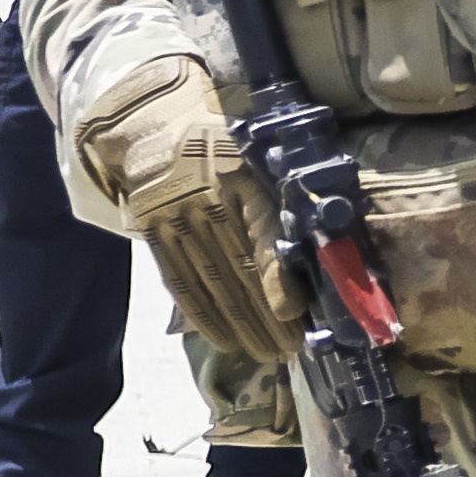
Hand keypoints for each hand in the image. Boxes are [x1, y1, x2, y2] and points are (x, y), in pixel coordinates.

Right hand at [75, 49, 287, 351]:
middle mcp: (205, 199)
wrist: (151, 124)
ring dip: (239, 322)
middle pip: (237, 267)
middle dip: (266, 313)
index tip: (294, 309)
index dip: (276, 274)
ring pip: (211, 279)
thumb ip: (281, 197)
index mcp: (239, 177)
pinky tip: (222, 336)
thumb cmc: (221, 144)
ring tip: (265, 352)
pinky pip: (179, 279)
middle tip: (290, 348)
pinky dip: (201, 312)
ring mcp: (174, 217)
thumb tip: (325, 243)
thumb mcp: (256, 156)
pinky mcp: (152, 232)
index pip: (261, 232)